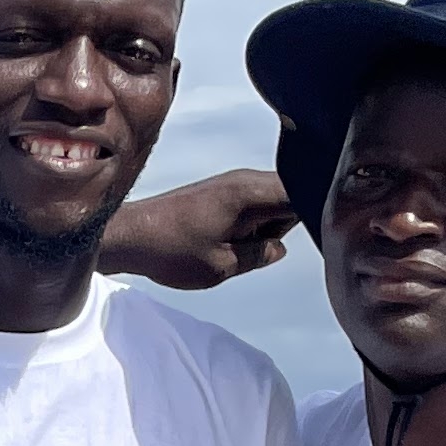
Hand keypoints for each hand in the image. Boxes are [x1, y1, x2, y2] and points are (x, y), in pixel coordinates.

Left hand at [95, 169, 297, 291]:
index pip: (303, 193)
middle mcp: (244, 180)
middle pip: (292, 197)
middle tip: (258, 248)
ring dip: (267, 224)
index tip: (315, 234)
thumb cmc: (170, 251)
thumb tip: (280, 249)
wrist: (130, 235)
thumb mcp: (221, 266)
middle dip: (287, 222)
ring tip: (236, 246)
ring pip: (272, 202)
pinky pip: (253, 204)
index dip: (315, 211)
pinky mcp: (220, 191)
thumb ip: (258, 256)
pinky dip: (250, 222)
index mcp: (249, 194)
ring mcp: (232, 183)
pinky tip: (229, 240)